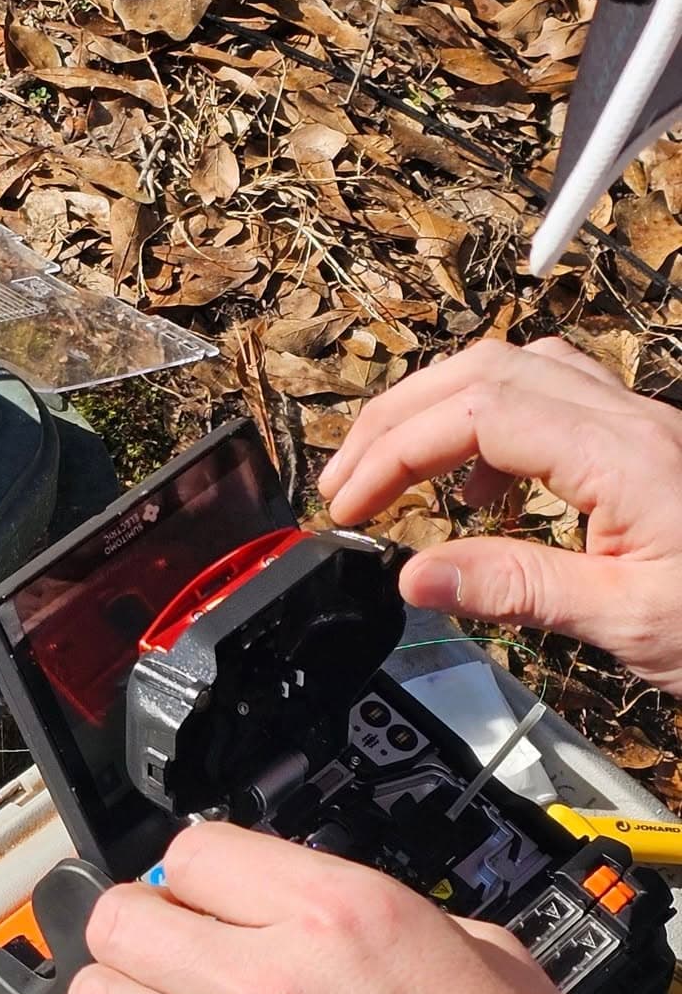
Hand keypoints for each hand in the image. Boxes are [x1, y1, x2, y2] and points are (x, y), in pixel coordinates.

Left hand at [64, 822, 645, 993]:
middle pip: (122, 920)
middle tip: (160, 957)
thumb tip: (320, 913)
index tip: (197, 901)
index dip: (192, 876)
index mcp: (341, 916)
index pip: (193, 851)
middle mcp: (274, 983)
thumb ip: (385, 917)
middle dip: (136, 931)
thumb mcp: (484, 954)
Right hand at [317, 337, 681, 694]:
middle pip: (484, 370)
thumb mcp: (630, 623)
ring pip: (515, 372)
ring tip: (396, 476)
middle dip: (399, 419)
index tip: (352, 505)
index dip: (396, 451)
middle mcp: (631, 420)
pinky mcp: (645, 448)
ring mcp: (641, 426)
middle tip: (348, 483)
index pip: (476, 412)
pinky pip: (553, 398)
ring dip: (440, 412)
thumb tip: (415, 575)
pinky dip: (490, 428)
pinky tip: (483, 490)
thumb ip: (516, 590)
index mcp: (624, 455)